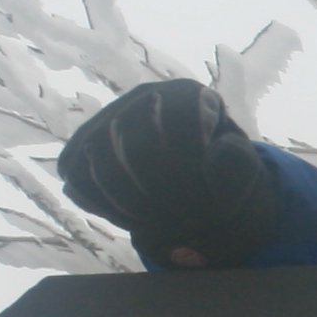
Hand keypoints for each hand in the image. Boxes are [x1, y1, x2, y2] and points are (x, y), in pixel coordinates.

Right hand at [60, 79, 278, 266]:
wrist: (189, 178)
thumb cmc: (218, 173)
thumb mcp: (240, 170)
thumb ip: (235, 163)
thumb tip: (217, 152)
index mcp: (188, 95)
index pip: (180, 127)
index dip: (191, 174)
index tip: (207, 205)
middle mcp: (143, 97)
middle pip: (136, 148)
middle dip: (160, 197)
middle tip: (182, 221)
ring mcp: (108, 119)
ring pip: (99, 163)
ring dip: (130, 205)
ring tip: (156, 222)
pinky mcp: (81, 147)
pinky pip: (76, 177)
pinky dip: (100, 205)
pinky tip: (128, 216)